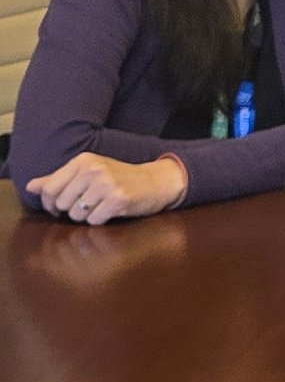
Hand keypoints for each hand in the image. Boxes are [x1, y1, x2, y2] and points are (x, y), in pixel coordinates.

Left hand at [26, 151, 189, 224]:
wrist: (156, 181)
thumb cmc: (119, 178)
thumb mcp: (88, 172)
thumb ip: (57, 179)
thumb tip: (31, 186)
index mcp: (83, 161)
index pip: (50, 189)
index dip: (51, 203)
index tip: (61, 206)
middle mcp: (93, 169)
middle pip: (62, 204)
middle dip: (72, 210)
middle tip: (88, 205)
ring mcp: (107, 184)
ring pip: (77, 214)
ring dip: (87, 216)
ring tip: (101, 206)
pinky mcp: (119, 199)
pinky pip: (94, 220)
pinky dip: (101, 220)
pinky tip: (111, 211)